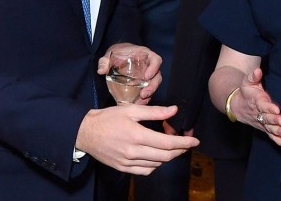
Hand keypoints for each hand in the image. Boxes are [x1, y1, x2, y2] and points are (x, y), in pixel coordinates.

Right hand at [75, 105, 198, 174]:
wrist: (85, 132)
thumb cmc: (108, 118)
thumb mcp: (130, 110)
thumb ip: (154, 111)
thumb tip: (173, 110)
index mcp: (137, 135)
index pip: (167, 143)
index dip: (184, 143)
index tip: (195, 141)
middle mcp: (134, 151)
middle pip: (165, 156)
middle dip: (179, 150)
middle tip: (184, 144)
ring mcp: (128, 162)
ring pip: (157, 165)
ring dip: (167, 157)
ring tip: (168, 147)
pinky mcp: (123, 168)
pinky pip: (145, 171)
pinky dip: (155, 165)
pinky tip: (154, 157)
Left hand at [98, 43, 162, 103]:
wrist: (118, 56)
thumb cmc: (117, 53)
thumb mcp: (110, 54)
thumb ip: (104, 61)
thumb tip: (101, 70)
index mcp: (145, 55)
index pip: (156, 60)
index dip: (154, 68)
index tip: (147, 76)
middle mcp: (149, 65)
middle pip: (157, 76)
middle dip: (152, 86)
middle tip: (143, 94)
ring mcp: (148, 75)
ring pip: (154, 85)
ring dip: (149, 94)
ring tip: (141, 101)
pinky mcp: (144, 83)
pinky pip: (148, 90)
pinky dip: (145, 97)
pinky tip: (138, 103)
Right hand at [232, 68, 280, 150]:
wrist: (237, 105)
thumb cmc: (246, 92)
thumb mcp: (247, 82)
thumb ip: (253, 76)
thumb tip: (257, 70)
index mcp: (256, 101)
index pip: (262, 105)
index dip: (269, 107)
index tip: (276, 109)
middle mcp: (259, 114)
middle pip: (266, 118)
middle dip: (274, 120)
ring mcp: (262, 122)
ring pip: (269, 128)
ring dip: (277, 132)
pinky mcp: (265, 128)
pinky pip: (272, 136)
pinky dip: (279, 142)